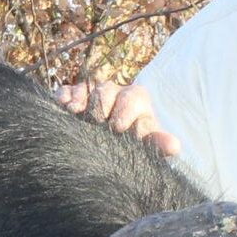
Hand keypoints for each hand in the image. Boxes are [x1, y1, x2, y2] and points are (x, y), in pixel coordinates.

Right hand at [53, 75, 180, 158]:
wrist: (114, 141)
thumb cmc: (133, 141)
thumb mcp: (146, 142)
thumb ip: (158, 143)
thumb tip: (174, 146)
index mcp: (135, 100)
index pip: (132, 98)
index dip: (125, 111)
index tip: (117, 127)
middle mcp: (114, 93)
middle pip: (107, 91)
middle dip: (102, 105)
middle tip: (96, 121)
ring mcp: (92, 93)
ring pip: (87, 89)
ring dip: (81, 99)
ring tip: (75, 111)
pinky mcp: (72, 97)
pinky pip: (67, 91)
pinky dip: (64, 97)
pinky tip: (61, 106)